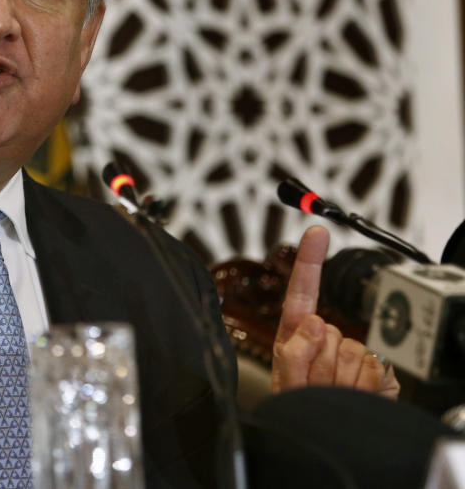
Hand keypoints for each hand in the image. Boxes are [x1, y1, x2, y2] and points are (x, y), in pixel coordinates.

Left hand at [271, 225, 399, 398]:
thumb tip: (316, 322)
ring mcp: (356, 353)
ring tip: (330, 393)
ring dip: (338, 379)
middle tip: (314, 385)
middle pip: (329, 332)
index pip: (303, 291)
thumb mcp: (286, 381)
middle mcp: (328, 337)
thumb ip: (292, 352)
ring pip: (351, 352)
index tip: (317, 231)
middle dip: (318, 364)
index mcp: (299, 332)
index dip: (310, 260)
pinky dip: (361, 387)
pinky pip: (372, 370)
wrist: (327, 437)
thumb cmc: (301, 406)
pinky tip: (352, 396)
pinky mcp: (381, 370)